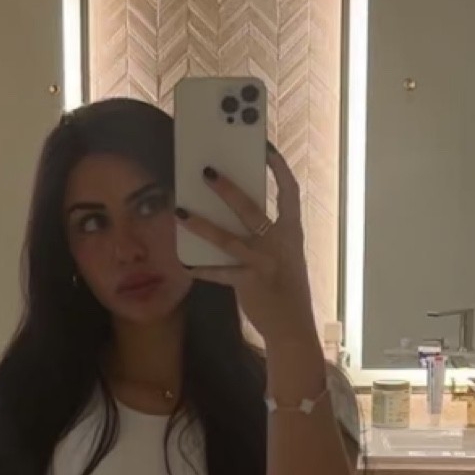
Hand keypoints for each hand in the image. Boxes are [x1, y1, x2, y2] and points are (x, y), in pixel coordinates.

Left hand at [177, 147, 317, 347]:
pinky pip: (219, 273)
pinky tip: (185, 263)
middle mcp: (279, 244)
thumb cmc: (286, 288)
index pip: (289, 192)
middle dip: (228, 189)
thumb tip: (235, 210)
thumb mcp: (285, 255)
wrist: (293, 326)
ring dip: (202, 224)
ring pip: (228, 239)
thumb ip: (267, 234)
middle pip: (251, 209)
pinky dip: (201, 268)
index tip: (265, 148)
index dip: (278, 168)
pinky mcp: (248, 283)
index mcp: (292, 232)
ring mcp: (263, 264)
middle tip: (206, 172)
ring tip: (181, 210)